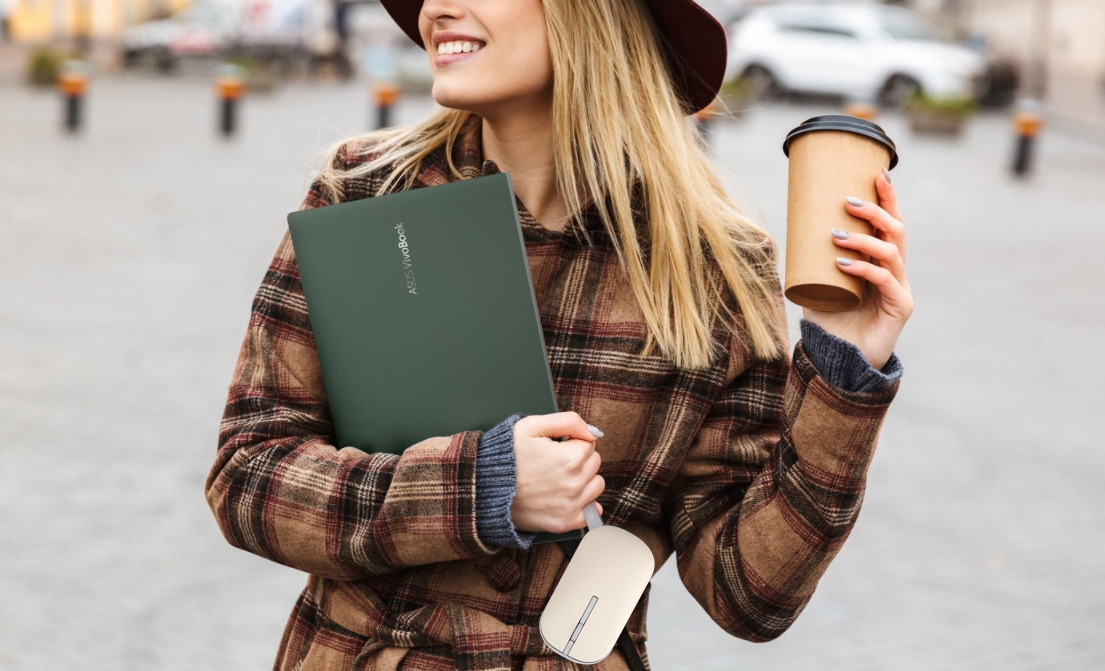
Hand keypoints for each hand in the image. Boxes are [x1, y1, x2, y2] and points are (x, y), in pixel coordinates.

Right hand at [511, 412, 604, 533]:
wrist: (484, 488)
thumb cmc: (506, 455)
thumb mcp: (531, 425)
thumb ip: (568, 421)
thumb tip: (593, 431)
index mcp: (569, 458)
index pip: (589, 443)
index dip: (571, 442)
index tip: (554, 447)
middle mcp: (574, 483)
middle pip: (594, 463)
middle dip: (578, 459)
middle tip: (553, 462)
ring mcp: (570, 505)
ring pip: (596, 485)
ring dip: (584, 480)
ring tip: (558, 478)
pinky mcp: (564, 522)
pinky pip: (591, 512)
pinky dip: (584, 505)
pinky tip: (567, 498)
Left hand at [802, 170, 913, 369]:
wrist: (840, 361)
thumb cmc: (829, 321)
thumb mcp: (816, 284)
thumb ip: (809, 261)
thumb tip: (785, 230)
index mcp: (880, 261)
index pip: (889, 224)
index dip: (887, 198)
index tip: (876, 173)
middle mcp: (895, 271)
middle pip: (896, 230)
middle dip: (876, 210)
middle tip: (848, 200)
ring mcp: (900, 288)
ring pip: (892, 251)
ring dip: (864, 238)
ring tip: (837, 234)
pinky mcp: (900, 307)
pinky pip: (885, 280)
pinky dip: (864, 268)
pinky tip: (843, 263)